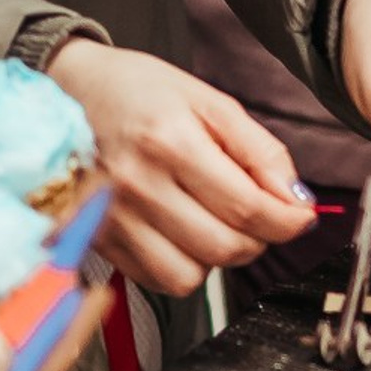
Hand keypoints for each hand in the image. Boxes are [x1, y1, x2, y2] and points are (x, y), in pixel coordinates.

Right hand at [49, 38, 315, 295]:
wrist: (69, 90)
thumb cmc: (139, 90)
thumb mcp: (210, 101)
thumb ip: (259, 150)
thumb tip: (296, 197)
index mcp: (170, 143)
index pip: (247, 208)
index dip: (287, 221)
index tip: (301, 216)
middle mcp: (137, 187)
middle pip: (223, 248)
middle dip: (259, 239)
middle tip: (261, 215)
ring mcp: (112, 219)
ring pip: (190, 276)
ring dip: (217, 257)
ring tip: (215, 221)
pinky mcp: (97, 240)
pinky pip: (156, 280)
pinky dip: (182, 265)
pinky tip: (183, 231)